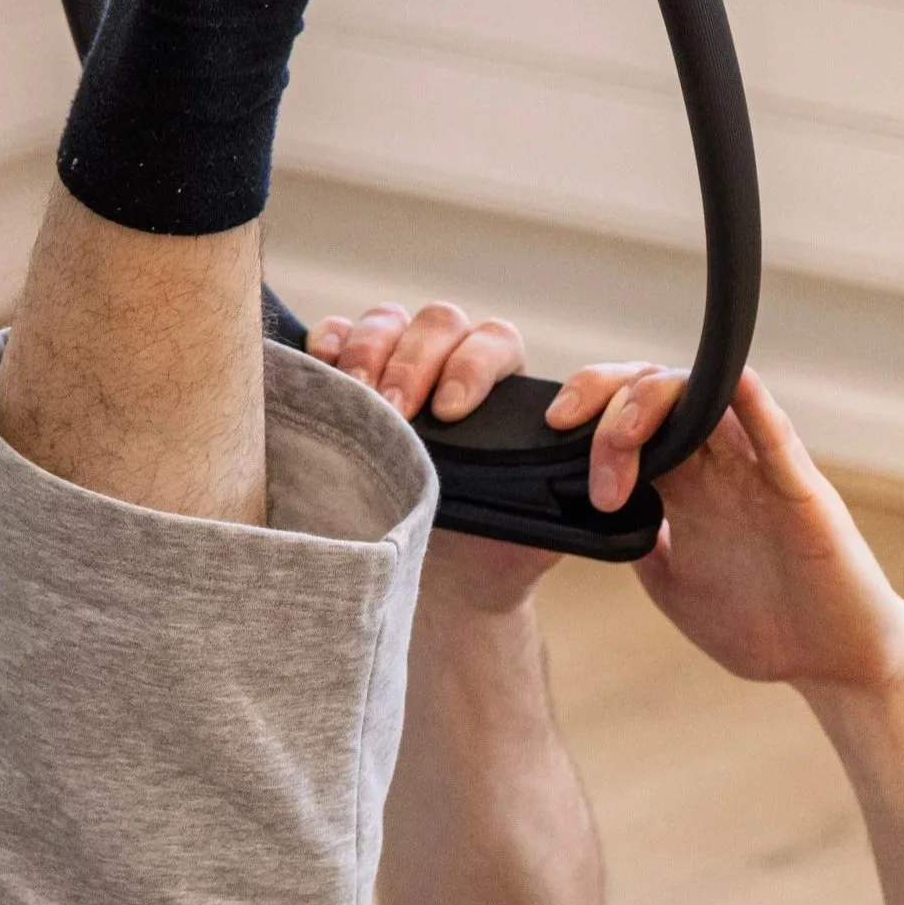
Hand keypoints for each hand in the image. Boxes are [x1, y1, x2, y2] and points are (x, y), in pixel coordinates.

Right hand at [308, 301, 557, 610]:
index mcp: (503, 389)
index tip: (452, 412)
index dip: (473, 366)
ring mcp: (397, 368)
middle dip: (413, 363)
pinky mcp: (349, 382)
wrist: (443, 582)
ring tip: (354, 397)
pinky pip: (337, 337)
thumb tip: (583, 484)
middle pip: (437, 324)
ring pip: (386, 322)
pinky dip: (327, 342)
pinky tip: (320, 365)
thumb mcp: (534, 531)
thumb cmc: (493, 550)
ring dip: (367, 352)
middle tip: (395, 414)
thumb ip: (558, 500)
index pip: (495, 342)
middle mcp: (451, 366)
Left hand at [546, 362, 903, 695]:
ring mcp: (759, 473)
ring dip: (654, 401)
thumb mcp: (672, 588)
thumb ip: (636, 545)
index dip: (587, 415)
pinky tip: (728, 384)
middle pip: (659, 395)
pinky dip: (751, 403)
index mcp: (687, 488)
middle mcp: (720, 467)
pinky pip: (775, 434)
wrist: (830, 662)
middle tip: (571, 438)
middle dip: (606, 402)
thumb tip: (578, 519)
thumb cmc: (762, 626)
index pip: (631, 422)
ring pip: (706, 400)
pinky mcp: (800, 491)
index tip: (548, 437)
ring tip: (619, 437)